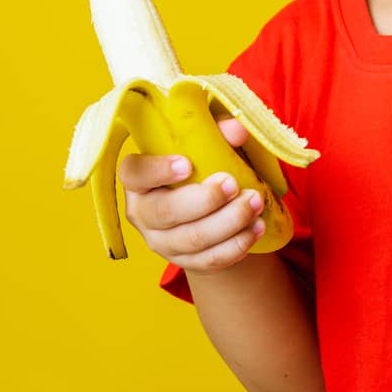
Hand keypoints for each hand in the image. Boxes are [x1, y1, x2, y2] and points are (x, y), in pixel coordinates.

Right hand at [119, 115, 266, 273]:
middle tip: (233, 184)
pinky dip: (237, 245)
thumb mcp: (209, 140)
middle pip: (166, 212)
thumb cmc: (203, 162)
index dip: (157, 170)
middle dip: (205, 200)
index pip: (134, 173)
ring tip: (255, 203)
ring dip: (229, 222)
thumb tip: (238, 130)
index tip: (187, 163)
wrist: (209, 205)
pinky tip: (257, 228)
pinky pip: (210, 260)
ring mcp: (161, 241)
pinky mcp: (185, 262)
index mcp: (138, 178)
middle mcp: (142, 212)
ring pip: (192, 239)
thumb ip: (220, 130)